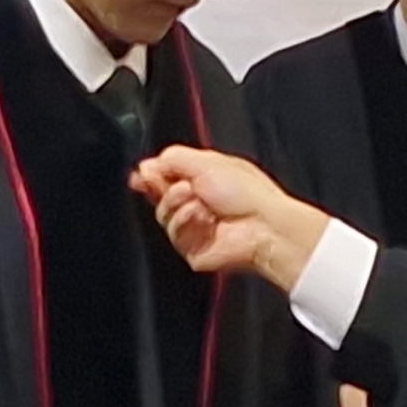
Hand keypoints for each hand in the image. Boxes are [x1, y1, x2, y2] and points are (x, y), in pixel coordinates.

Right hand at [132, 146, 331, 292]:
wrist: (263, 226)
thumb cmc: (248, 193)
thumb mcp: (206, 161)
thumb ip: (172, 159)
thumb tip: (147, 165)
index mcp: (205, 177)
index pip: (167, 174)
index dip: (152, 173)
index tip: (142, 173)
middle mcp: (199, 201)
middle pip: (160, 194)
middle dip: (164, 187)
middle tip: (178, 184)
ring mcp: (195, 226)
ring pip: (162, 213)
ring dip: (177, 202)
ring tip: (199, 201)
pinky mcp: (193, 248)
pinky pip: (173, 232)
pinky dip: (184, 221)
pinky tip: (203, 217)